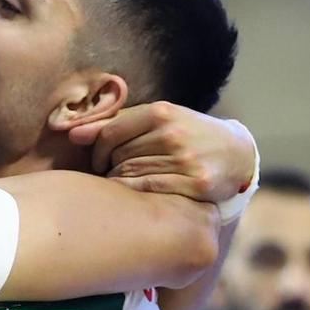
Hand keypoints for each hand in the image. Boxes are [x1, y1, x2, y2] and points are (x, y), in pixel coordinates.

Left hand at [69, 104, 255, 202]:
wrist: (236, 153)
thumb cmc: (187, 134)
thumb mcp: (158, 120)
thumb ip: (116, 124)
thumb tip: (72, 134)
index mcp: (161, 112)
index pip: (110, 133)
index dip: (96, 151)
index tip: (99, 161)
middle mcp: (173, 133)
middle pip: (118, 156)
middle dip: (109, 167)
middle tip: (113, 174)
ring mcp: (186, 159)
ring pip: (131, 175)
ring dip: (121, 183)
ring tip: (126, 184)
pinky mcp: (197, 183)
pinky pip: (150, 191)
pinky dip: (136, 195)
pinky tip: (138, 196)